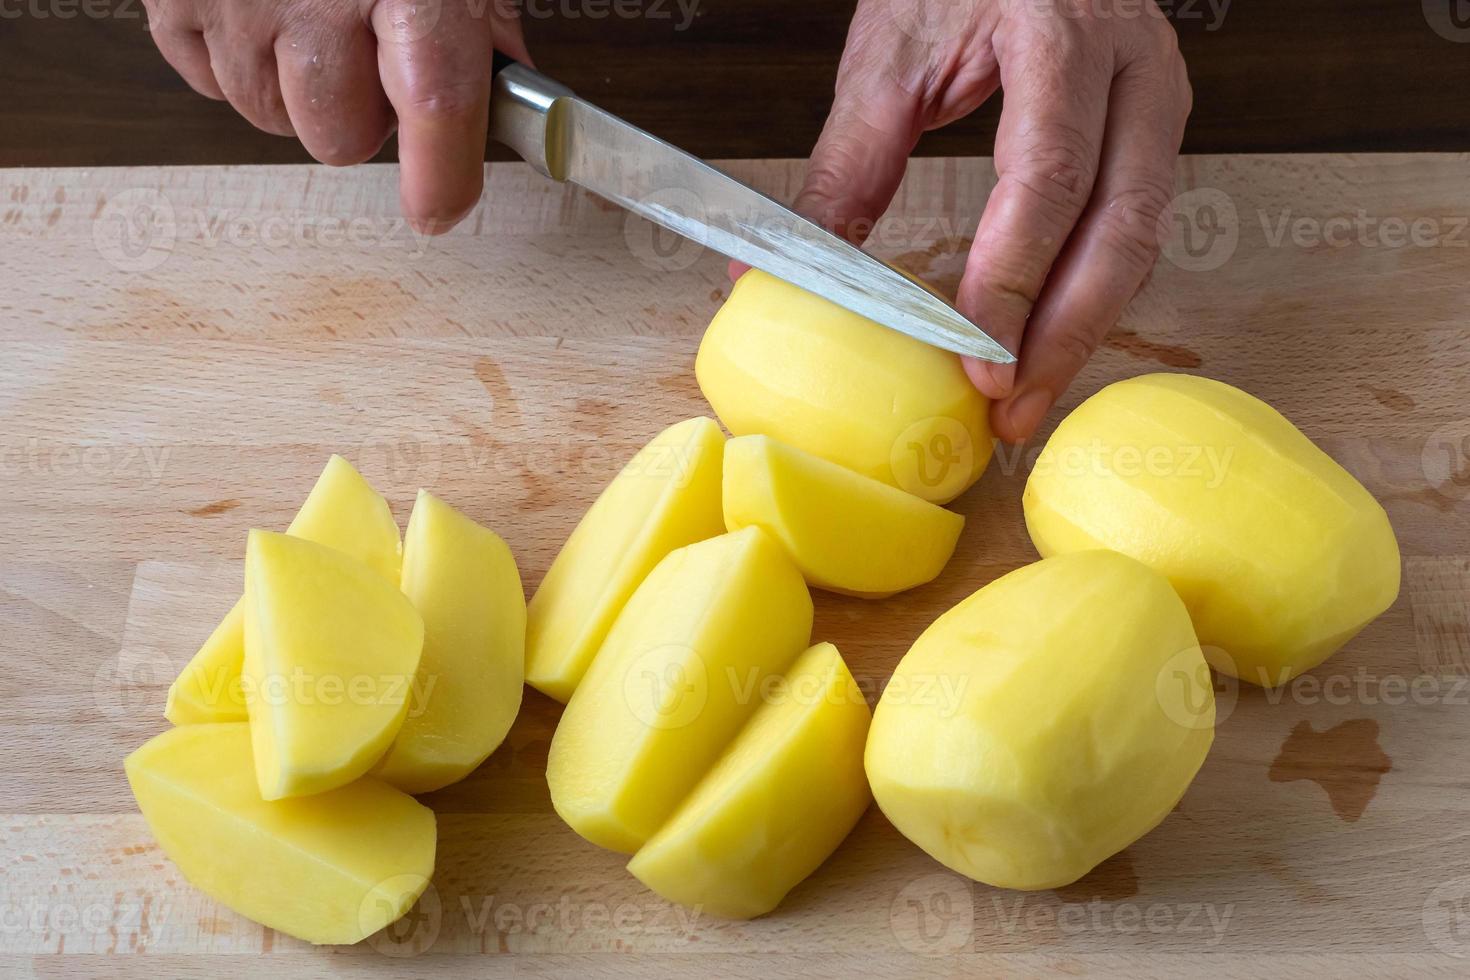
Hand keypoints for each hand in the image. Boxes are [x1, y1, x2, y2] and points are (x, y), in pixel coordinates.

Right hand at [143, 0, 530, 233]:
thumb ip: (481, 18)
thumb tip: (506, 93)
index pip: (433, 103)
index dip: (440, 174)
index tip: (440, 207)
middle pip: (338, 136)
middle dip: (362, 116)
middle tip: (371, 59)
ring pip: (271, 118)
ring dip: (299, 90)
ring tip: (312, 21)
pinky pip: (208, 83)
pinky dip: (238, 62)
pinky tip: (262, 12)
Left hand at [796, 0, 1191, 442]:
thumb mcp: (891, 55)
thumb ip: (846, 164)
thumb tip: (773, 268)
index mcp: (1061, 32)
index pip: (1049, 175)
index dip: (1016, 276)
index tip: (978, 358)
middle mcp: (1131, 64)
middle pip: (1121, 224)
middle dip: (1066, 333)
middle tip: (1010, 408)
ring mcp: (1157, 95)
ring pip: (1142, 236)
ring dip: (1085, 328)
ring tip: (1026, 398)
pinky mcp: (1156, 126)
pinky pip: (1136, 226)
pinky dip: (1093, 293)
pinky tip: (1049, 342)